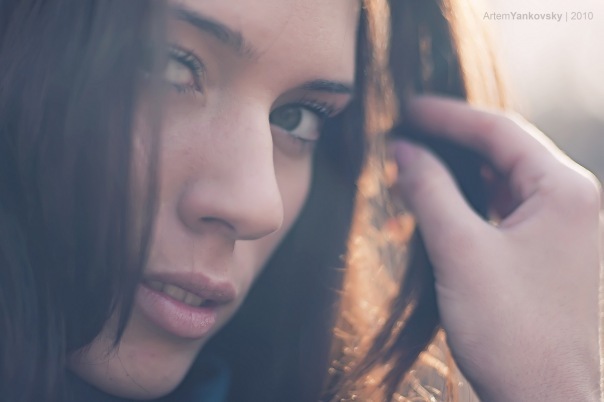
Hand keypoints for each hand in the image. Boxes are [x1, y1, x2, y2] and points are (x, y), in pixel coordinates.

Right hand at [389, 96, 601, 400]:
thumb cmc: (514, 333)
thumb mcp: (460, 251)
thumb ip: (430, 190)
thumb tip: (403, 149)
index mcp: (567, 192)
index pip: (499, 130)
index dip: (447, 115)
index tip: (406, 108)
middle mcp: (576, 203)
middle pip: (503, 153)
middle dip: (449, 146)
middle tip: (403, 139)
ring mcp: (566, 230)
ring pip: (502, 184)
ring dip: (456, 180)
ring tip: (411, 177)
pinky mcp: (552, 254)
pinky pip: (506, 213)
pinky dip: (470, 208)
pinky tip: (435, 215)